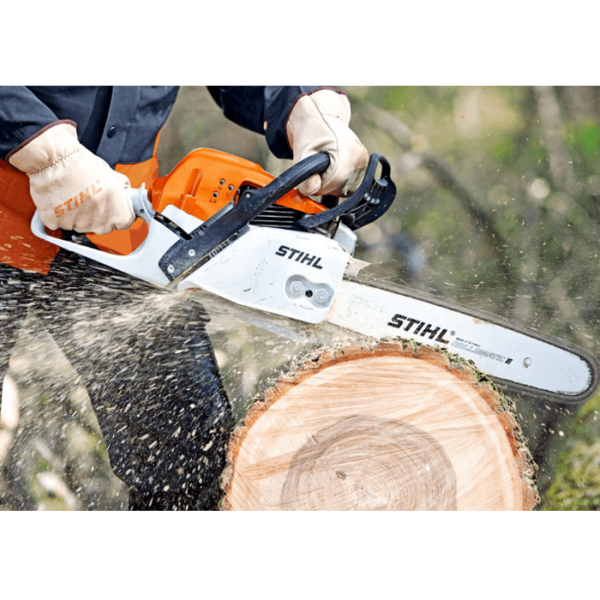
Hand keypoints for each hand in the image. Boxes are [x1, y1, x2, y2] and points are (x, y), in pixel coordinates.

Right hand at [8, 121, 134, 234]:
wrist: (53, 159)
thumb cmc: (80, 164)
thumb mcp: (110, 174)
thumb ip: (120, 189)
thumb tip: (124, 193)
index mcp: (116, 211)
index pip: (124, 223)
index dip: (118, 214)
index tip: (113, 209)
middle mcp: (99, 221)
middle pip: (103, 227)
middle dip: (99, 216)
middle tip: (90, 198)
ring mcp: (78, 224)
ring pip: (82, 226)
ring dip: (79, 216)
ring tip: (73, 196)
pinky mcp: (57, 223)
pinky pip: (61, 224)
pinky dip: (60, 215)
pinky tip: (60, 200)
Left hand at [286, 89, 368, 197]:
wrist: (321, 116)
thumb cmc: (311, 133)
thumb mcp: (301, 153)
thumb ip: (304, 178)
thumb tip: (311, 192)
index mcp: (344, 157)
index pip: (326, 188)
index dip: (315, 182)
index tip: (312, 167)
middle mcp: (358, 161)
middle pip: (337, 190)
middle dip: (324, 183)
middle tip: (318, 164)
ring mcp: (364, 163)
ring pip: (344, 189)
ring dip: (332, 183)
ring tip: (327, 163)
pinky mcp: (365, 165)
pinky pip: (350, 184)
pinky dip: (340, 180)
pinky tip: (335, 165)